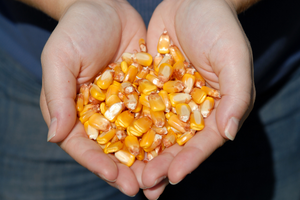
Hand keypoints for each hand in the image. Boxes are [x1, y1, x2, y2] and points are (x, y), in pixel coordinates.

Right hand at [39, 0, 146, 195]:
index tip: (113, 176)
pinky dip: (163, 133)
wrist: (105, 8)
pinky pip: (155, 116)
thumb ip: (58, 97)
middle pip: (112, 149)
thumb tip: (54, 137)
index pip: (84, 144)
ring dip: (148, 159)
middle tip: (141, 188)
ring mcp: (125, 106)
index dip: (96, 162)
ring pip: (136, 138)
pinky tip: (175, 146)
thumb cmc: (76, 31)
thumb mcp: (60, 60)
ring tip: (161, 178)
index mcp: (76, 112)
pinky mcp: (145, 94)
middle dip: (126, 169)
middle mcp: (102, 114)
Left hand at [142, 0, 254, 197]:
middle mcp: (193, 109)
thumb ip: (235, 97)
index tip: (172, 177)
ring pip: (156, 132)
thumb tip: (229, 134)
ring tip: (127, 175)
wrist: (193, 1)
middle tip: (143, 185)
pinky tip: (115, 141)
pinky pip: (140, 110)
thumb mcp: (234, 59)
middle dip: (161, 164)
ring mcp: (170, 100)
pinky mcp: (151, 88)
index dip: (189, 160)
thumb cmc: (220, 28)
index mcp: (217, 108)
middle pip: (177, 143)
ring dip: (142, 154)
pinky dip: (128, 126)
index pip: (203, 141)